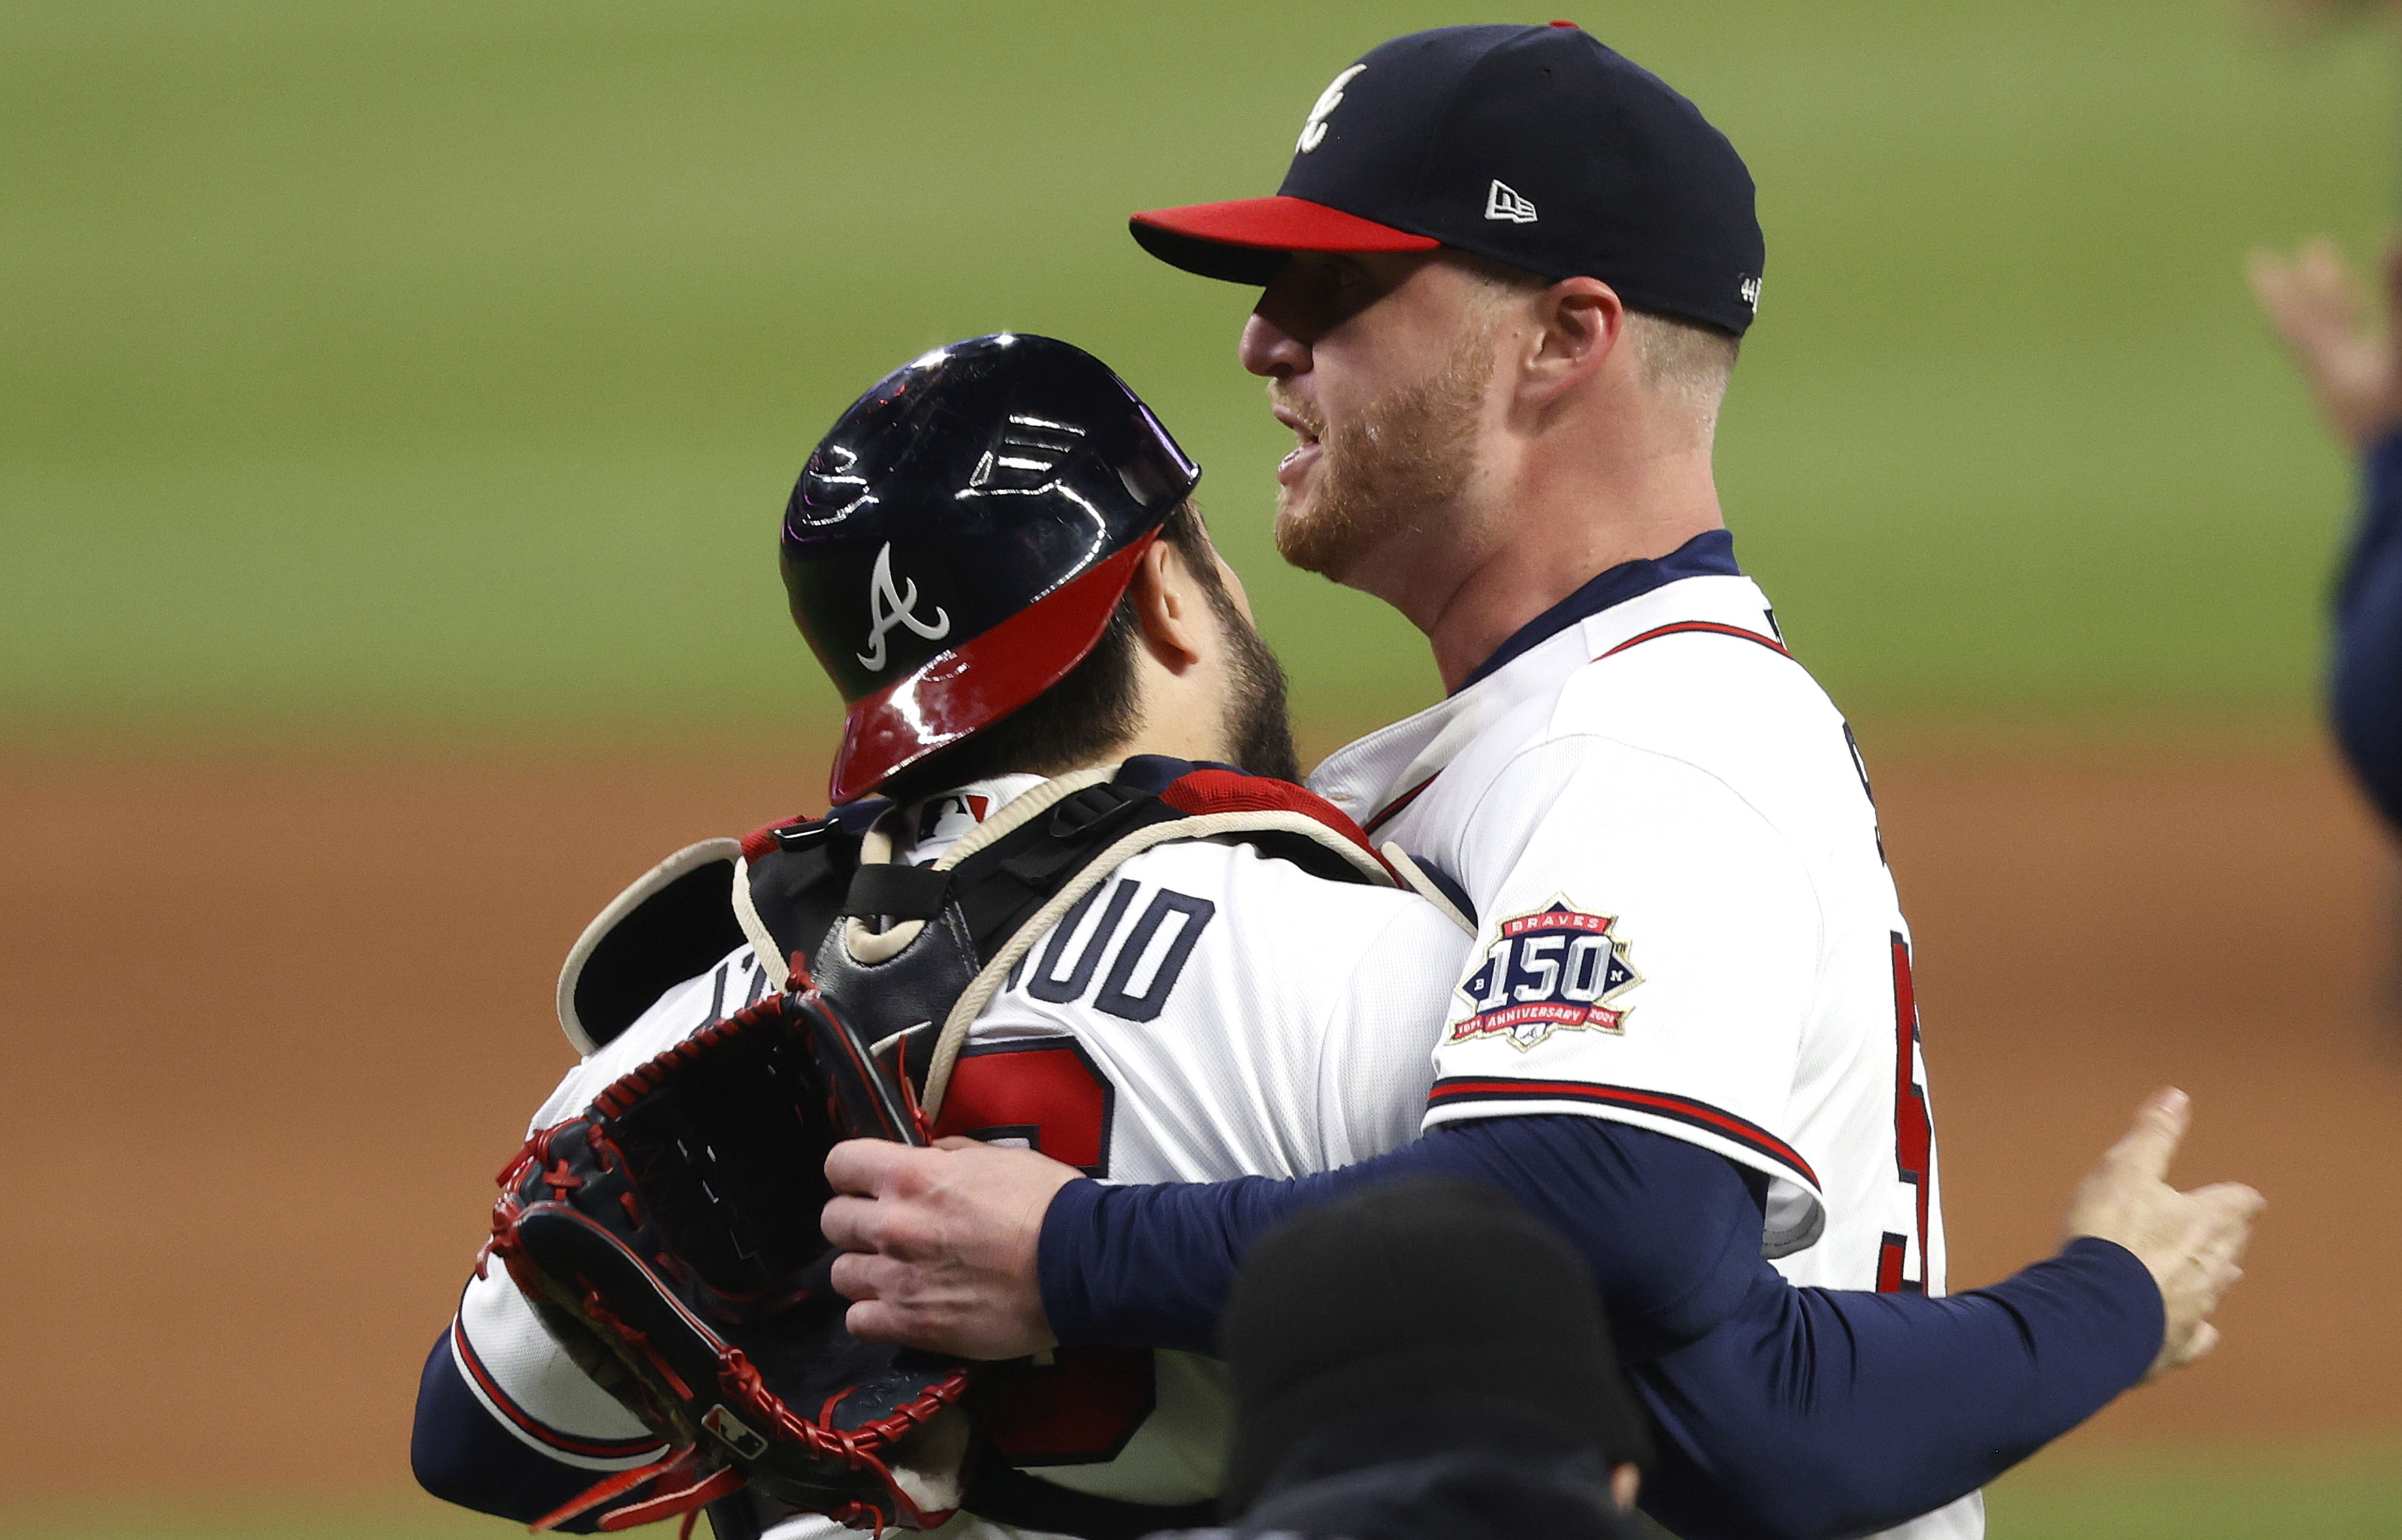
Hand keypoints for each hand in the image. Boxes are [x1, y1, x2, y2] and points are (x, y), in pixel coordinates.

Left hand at [821, 1136, 1082, 1358]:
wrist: (1079, 1265)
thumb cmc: (1047, 1206)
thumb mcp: (998, 1156)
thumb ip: (950, 1154)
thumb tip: (929, 1156)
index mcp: (912, 1176)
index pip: (839, 1164)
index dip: (851, 1173)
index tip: (866, 1183)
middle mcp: (894, 1225)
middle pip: (832, 1221)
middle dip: (856, 1221)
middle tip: (886, 1230)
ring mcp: (898, 1278)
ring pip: (840, 1274)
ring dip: (864, 1271)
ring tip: (895, 1274)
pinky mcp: (912, 1325)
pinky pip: (858, 1323)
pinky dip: (872, 1317)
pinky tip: (897, 1309)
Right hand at [2061, 1088, 2264, 1380]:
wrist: (2093, 1311)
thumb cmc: (2108, 1235)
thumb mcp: (2125, 1170)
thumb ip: (2153, 1135)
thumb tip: (2177, 1097)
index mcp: (2205, 1222)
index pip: (2238, 1203)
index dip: (2240, 1197)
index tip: (2245, 1196)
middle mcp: (2210, 1267)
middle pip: (2231, 1248)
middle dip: (2230, 1236)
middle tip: (2229, 1231)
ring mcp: (2195, 1310)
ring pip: (2216, 1291)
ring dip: (2216, 1279)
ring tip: (2221, 1275)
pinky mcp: (2173, 1345)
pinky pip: (2195, 1339)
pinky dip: (2196, 1332)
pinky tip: (2198, 1334)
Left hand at [2247, 239, 2401, 447]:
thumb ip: (2400, 295)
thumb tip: (2392, 237)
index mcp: (2339, 376)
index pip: (2300, 324)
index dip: (2284, 289)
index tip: (2258, 260)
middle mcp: (2347, 391)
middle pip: (2325, 331)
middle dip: (2322, 290)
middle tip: (2315, 250)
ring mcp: (2371, 408)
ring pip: (2357, 349)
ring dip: (2356, 314)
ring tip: (2354, 289)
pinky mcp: (2391, 421)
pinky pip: (2384, 368)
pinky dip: (2382, 344)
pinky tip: (2386, 350)